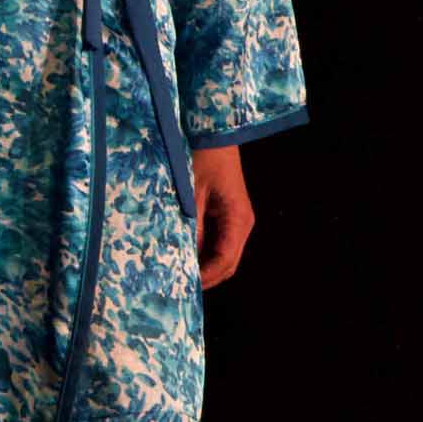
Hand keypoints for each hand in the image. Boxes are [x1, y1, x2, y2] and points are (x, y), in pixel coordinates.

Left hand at [192, 145, 253, 286]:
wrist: (214, 135)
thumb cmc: (204, 159)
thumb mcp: (193, 193)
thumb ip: (191, 224)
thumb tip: (183, 254)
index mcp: (238, 219)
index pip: (225, 260)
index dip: (206, 276)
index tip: (185, 285)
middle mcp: (241, 223)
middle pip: (228, 263)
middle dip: (207, 277)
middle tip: (181, 286)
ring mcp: (236, 220)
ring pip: (223, 255)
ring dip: (205, 266)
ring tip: (181, 273)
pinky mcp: (227, 215)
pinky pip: (217, 241)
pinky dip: (204, 252)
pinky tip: (186, 254)